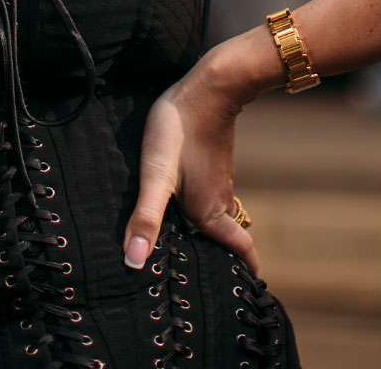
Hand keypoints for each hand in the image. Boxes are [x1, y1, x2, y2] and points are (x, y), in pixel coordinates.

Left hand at [122, 59, 258, 275]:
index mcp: (210, 213)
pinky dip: (203, 210)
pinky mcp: (213, 162)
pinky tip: (183, 206)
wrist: (207, 88)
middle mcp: (219, 201)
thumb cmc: (178, 133)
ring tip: (188, 248)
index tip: (247, 292)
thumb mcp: (156, 176)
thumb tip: (133, 263)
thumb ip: (146, 218)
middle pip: (226, 239)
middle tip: (206, 279)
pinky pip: (211, 196)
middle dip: (221, 258)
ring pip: (218, 216)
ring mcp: (218, 180)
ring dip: (210, 233)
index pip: (241, 251)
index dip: (246, 272)